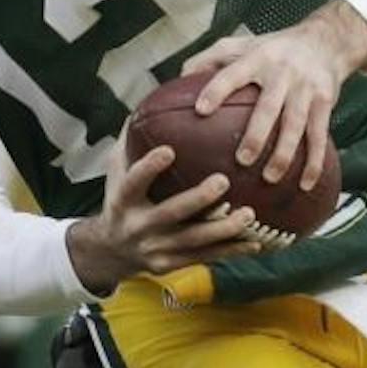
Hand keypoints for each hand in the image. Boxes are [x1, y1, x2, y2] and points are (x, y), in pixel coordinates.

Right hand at [65, 127, 264, 294]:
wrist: (110, 251)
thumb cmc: (121, 200)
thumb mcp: (116, 172)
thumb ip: (131, 142)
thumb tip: (150, 102)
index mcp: (122, 200)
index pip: (134, 182)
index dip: (149, 168)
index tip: (168, 150)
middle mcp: (136, 227)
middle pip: (170, 213)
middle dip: (197, 199)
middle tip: (223, 181)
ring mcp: (154, 249)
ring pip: (193, 241)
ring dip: (223, 229)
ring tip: (250, 214)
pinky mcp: (170, 265)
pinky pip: (204, 257)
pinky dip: (231, 250)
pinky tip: (256, 243)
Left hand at [181, 1, 366, 191]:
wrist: (325, 41)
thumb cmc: (272, 48)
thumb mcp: (241, 44)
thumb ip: (209, 59)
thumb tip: (178, 81)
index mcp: (257, 58)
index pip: (233, 73)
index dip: (216, 90)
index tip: (200, 111)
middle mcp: (282, 72)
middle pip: (268, 106)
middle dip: (256, 135)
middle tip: (242, 161)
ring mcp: (306, 88)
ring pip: (295, 125)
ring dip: (284, 154)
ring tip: (269, 178)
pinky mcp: (325, 102)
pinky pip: (319, 136)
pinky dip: (314, 162)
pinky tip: (305, 185)